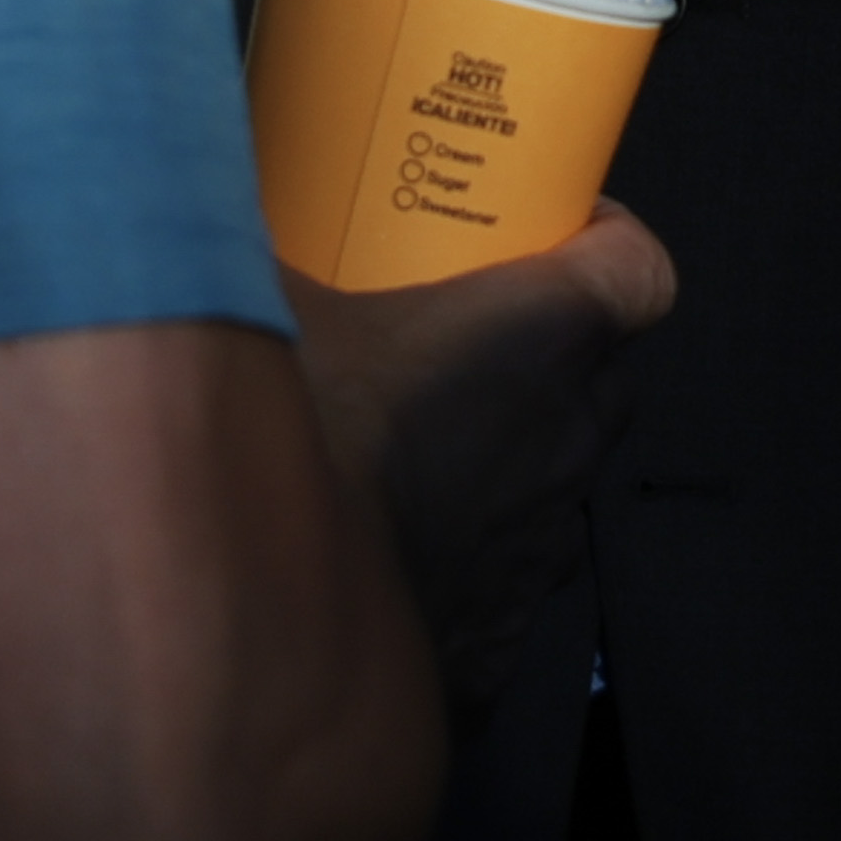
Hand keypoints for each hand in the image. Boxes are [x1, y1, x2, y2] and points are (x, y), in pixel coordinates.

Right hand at [283, 209, 676, 692]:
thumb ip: (248, 236)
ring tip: (411, 442)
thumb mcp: (254, 294)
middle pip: (601, 378)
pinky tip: (382, 546)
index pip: (640, 272)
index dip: (608, 245)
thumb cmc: (288, 433)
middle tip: (457, 330)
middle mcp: (568, 443)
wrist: (261, 627)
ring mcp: (542, 553)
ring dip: (506, 456)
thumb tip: (200, 196)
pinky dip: (461, 557)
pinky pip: (501, 581)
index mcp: (541, 338)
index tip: (551, 236)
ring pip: (555, 482)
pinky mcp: (500, 644)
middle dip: (549, 350)